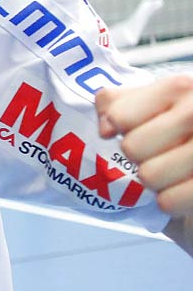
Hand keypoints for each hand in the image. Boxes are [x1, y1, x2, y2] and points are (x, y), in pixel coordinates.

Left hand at [98, 74, 192, 217]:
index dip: (123, 128)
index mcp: (180, 88)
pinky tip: (184, 186)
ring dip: (155, 180)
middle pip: (132, 148)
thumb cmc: (184, 126)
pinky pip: (168, 202)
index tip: (138, 130)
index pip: (119, 116)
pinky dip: (171, 201)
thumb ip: (121, 102)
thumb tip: (105, 128)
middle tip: (159, 154)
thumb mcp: (159, 101)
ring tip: (173, 170)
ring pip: (149, 176)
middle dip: (139, 156)